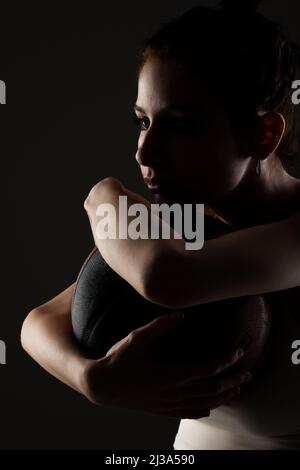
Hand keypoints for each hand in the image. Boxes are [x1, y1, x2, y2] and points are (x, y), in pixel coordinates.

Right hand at [82, 312, 250, 418]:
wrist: (100, 386)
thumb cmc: (118, 360)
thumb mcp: (136, 338)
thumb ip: (159, 325)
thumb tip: (180, 314)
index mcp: (171, 374)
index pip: (208, 369)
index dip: (226, 361)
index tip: (237, 353)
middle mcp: (173, 392)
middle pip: (211, 389)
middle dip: (232, 381)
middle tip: (247, 374)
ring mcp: (167, 403)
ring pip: (203, 403)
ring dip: (222, 397)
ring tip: (236, 391)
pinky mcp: (160, 410)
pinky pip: (187, 413)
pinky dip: (203, 410)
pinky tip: (209, 408)